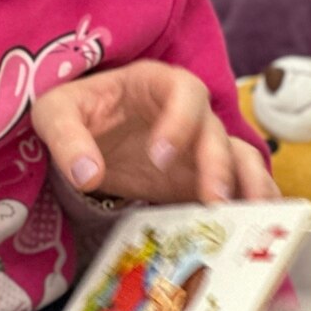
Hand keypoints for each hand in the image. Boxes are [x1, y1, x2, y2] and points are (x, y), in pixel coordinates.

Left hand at [31, 60, 278, 204]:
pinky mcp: (200, 177)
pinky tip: (255, 228)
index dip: (180, 122)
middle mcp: (188, 112)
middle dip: (219, 165)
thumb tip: (86, 176)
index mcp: (156, 83)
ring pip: (240, 157)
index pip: (185, 92)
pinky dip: (249, 204)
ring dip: (250, 185)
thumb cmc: (72, 110)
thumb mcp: (55, 114)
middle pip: (216, 131)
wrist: (80, 133)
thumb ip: (66, 139)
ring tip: (255, 217)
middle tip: (213, 200)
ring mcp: (199, 146)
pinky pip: (236, 187)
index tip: (160, 156)